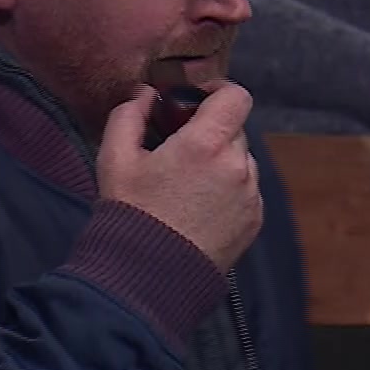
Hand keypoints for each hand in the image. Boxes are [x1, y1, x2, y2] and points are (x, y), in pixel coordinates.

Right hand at [95, 81, 262, 271]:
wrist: (148, 277)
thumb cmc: (129, 214)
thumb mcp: (114, 158)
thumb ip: (129, 114)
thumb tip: (144, 93)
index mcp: (206, 144)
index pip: (236, 96)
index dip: (218, 92)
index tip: (196, 102)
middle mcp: (237, 165)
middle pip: (235, 129)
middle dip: (211, 132)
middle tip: (180, 149)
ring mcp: (250, 195)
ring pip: (242, 160)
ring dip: (221, 162)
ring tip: (187, 185)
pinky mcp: (254, 220)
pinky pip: (247, 190)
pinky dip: (229, 190)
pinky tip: (199, 207)